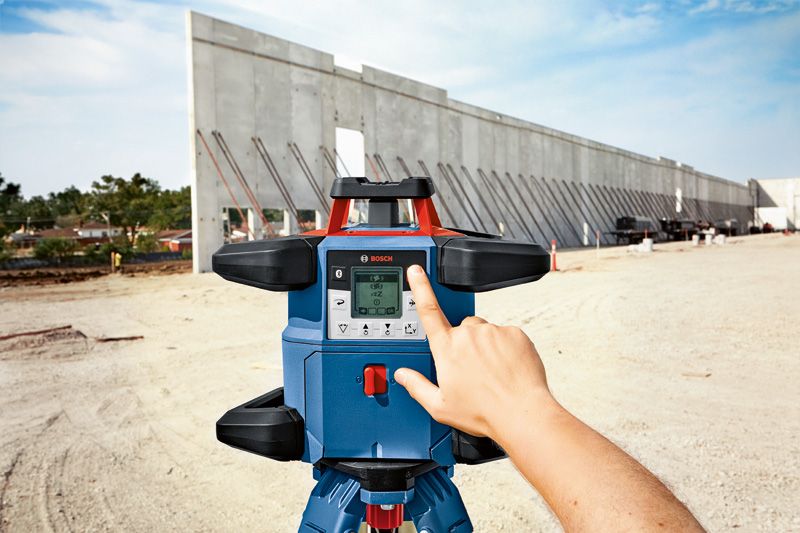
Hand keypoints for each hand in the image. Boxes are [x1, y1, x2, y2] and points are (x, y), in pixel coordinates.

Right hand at [394, 264, 554, 439]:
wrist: (521, 414)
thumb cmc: (483, 412)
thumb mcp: (440, 406)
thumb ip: (417, 386)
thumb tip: (403, 376)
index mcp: (447, 349)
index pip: (428, 311)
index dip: (419, 287)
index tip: (416, 270)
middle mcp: (468, 335)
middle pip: (462, 329)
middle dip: (464, 344)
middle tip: (473, 370)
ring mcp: (493, 332)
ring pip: (485, 332)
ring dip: (486, 347)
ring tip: (493, 373)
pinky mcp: (515, 333)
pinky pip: (506, 335)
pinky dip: (506, 348)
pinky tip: (507, 369)